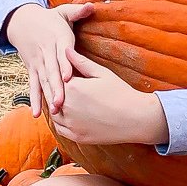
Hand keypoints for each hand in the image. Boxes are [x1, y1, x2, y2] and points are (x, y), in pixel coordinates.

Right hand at [6, 2, 94, 115]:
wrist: (21, 20)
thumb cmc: (49, 18)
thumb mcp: (62, 11)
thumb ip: (77, 11)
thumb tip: (91, 6)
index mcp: (57, 38)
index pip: (61, 53)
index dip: (64, 65)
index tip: (68, 77)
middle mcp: (46, 52)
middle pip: (51, 71)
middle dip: (56, 87)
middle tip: (62, 102)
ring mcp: (37, 62)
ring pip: (43, 81)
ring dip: (47, 96)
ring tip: (54, 111)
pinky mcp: (32, 69)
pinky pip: (33, 85)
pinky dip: (34, 99)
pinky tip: (36, 114)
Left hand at [50, 49, 169, 147]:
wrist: (135, 118)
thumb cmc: (120, 93)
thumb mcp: (101, 73)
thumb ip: (80, 62)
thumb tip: (65, 49)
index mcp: (72, 88)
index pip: (55, 79)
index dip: (57, 77)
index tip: (61, 75)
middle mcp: (67, 106)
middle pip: (51, 97)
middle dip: (54, 92)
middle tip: (58, 88)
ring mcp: (71, 124)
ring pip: (53, 114)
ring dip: (55, 108)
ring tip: (61, 102)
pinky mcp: (76, 136)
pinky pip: (59, 129)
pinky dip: (59, 122)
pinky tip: (65, 116)